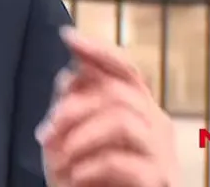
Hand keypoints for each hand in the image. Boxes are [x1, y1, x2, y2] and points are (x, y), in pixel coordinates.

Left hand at [36, 27, 179, 186]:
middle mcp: (157, 125)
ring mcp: (163, 154)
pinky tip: (75, 177)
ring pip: (122, 121)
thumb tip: (72, 71)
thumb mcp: (72, 135)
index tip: (67, 36)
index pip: (126, 69)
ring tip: (58, 160)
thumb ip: (76, 102)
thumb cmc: (88, 178)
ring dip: (79, 138)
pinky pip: (121, 162)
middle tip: (46, 132)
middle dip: (74, 108)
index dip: (100, 50)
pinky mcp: (159, 181)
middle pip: (119, 92)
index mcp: (139, 108)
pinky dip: (89, 168)